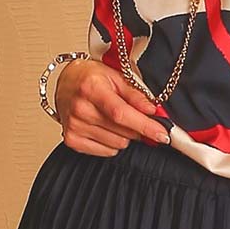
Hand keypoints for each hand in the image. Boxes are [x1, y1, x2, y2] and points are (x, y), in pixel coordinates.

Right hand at [54, 57, 170, 154]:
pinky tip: (106, 128)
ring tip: (116, 119)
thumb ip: (136, 94)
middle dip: (138, 127)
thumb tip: (153, 111)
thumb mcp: (117, 76)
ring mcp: (74, 126)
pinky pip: (106, 152)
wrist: (67, 82)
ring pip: (117, 144)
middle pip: (122, 132)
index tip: (163, 134)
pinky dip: (112, 143)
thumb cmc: (92, 77)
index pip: (122, 113)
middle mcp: (81, 109)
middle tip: (135, 116)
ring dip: (124, 135)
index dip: (145, 126)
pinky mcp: (71, 140)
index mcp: (92, 88)